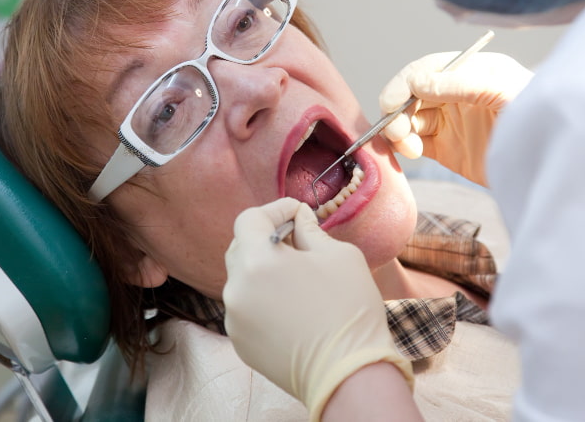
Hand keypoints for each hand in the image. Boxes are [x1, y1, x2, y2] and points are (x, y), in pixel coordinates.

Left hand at [223, 198, 412, 420]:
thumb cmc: (349, 310)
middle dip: (267, 237)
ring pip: (243, 280)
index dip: (274, 210)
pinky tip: (292, 305)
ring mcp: (235, 319)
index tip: (298, 212)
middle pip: (241, 247)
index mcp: (257, 261)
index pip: (250, 219)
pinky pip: (246, 307)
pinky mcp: (240, 343)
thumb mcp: (338, 256)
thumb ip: (310, 231)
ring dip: (264, 270)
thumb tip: (300, 219)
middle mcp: (236, 289)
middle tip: (298, 240)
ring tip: (297, 277)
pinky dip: (262, 298)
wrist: (349, 375)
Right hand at [379, 51, 531, 185]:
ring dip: (399, 131)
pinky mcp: (447, 150)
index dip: (403, 84)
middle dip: (397, 110)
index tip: (392, 103)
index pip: (425, 70)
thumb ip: (460, 83)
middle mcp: (456, 94)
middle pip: (410, 95)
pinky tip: (410, 152)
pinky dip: (403, 147)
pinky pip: (414, 143)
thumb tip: (416, 84)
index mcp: (470, 71)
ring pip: (408, 120)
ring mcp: (451, 122)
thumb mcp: (503, 90)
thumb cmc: (540, 115)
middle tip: (398, 132)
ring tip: (410, 147)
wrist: (555, 160)